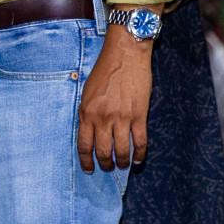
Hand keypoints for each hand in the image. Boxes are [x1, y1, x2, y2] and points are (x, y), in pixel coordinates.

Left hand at [77, 25, 152, 171]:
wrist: (125, 54)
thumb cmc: (104, 70)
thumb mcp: (87, 92)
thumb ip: (88, 113)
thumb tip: (91, 133)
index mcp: (87, 112)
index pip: (84, 144)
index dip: (86, 160)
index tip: (88, 169)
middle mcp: (103, 118)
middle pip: (103, 151)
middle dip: (105, 164)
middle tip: (107, 167)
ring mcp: (122, 118)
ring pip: (121, 151)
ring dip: (122, 162)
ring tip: (123, 165)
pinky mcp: (139, 115)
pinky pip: (140, 142)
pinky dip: (139, 154)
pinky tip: (138, 159)